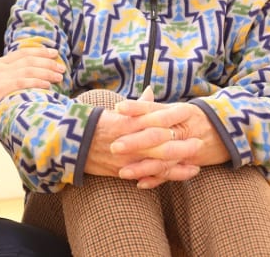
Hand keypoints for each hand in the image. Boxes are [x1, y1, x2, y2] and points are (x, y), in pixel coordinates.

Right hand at [0, 47, 63, 138]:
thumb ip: (3, 79)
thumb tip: (22, 82)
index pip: (22, 53)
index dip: (39, 52)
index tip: (53, 53)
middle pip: (28, 59)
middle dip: (47, 62)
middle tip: (62, 66)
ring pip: (28, 70)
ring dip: (47, 72)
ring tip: (60, 75)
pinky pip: (23, 83)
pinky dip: (37, 82)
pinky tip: (48, 85)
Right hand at [82, 87, 199, 180]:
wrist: (70, 144)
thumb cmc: (95, 124)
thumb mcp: (116, 112)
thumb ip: (137, 105)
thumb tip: (151, 90)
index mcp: (128, 122)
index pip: (156, 121)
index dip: (174, 122)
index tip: (189, 121)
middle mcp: (129, 140)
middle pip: (160, 144)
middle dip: (181, 146)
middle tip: (198, 144)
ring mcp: (125, 158)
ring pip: (156, 164)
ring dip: (178, 166)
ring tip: (195, 166)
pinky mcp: (121, 171)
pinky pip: (145, 176)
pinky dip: (162, 179)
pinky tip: (175, 179)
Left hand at [111, 98, 229, 187]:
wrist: (231, 129)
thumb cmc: (196, 118)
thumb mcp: (179, 109)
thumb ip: (158, 106)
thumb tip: (141, 93)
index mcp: (178, 110)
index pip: (155, 108)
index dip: (136, 108)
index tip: (117, 109)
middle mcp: (183, 126)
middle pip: (157, 133)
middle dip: (135, 141)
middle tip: (114, 146)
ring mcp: (188, 145)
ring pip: (164, 157)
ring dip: (143, 166)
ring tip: (123, 171)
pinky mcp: (192, 162)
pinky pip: (173, 172)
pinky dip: (157, 178)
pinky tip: (140, 183)